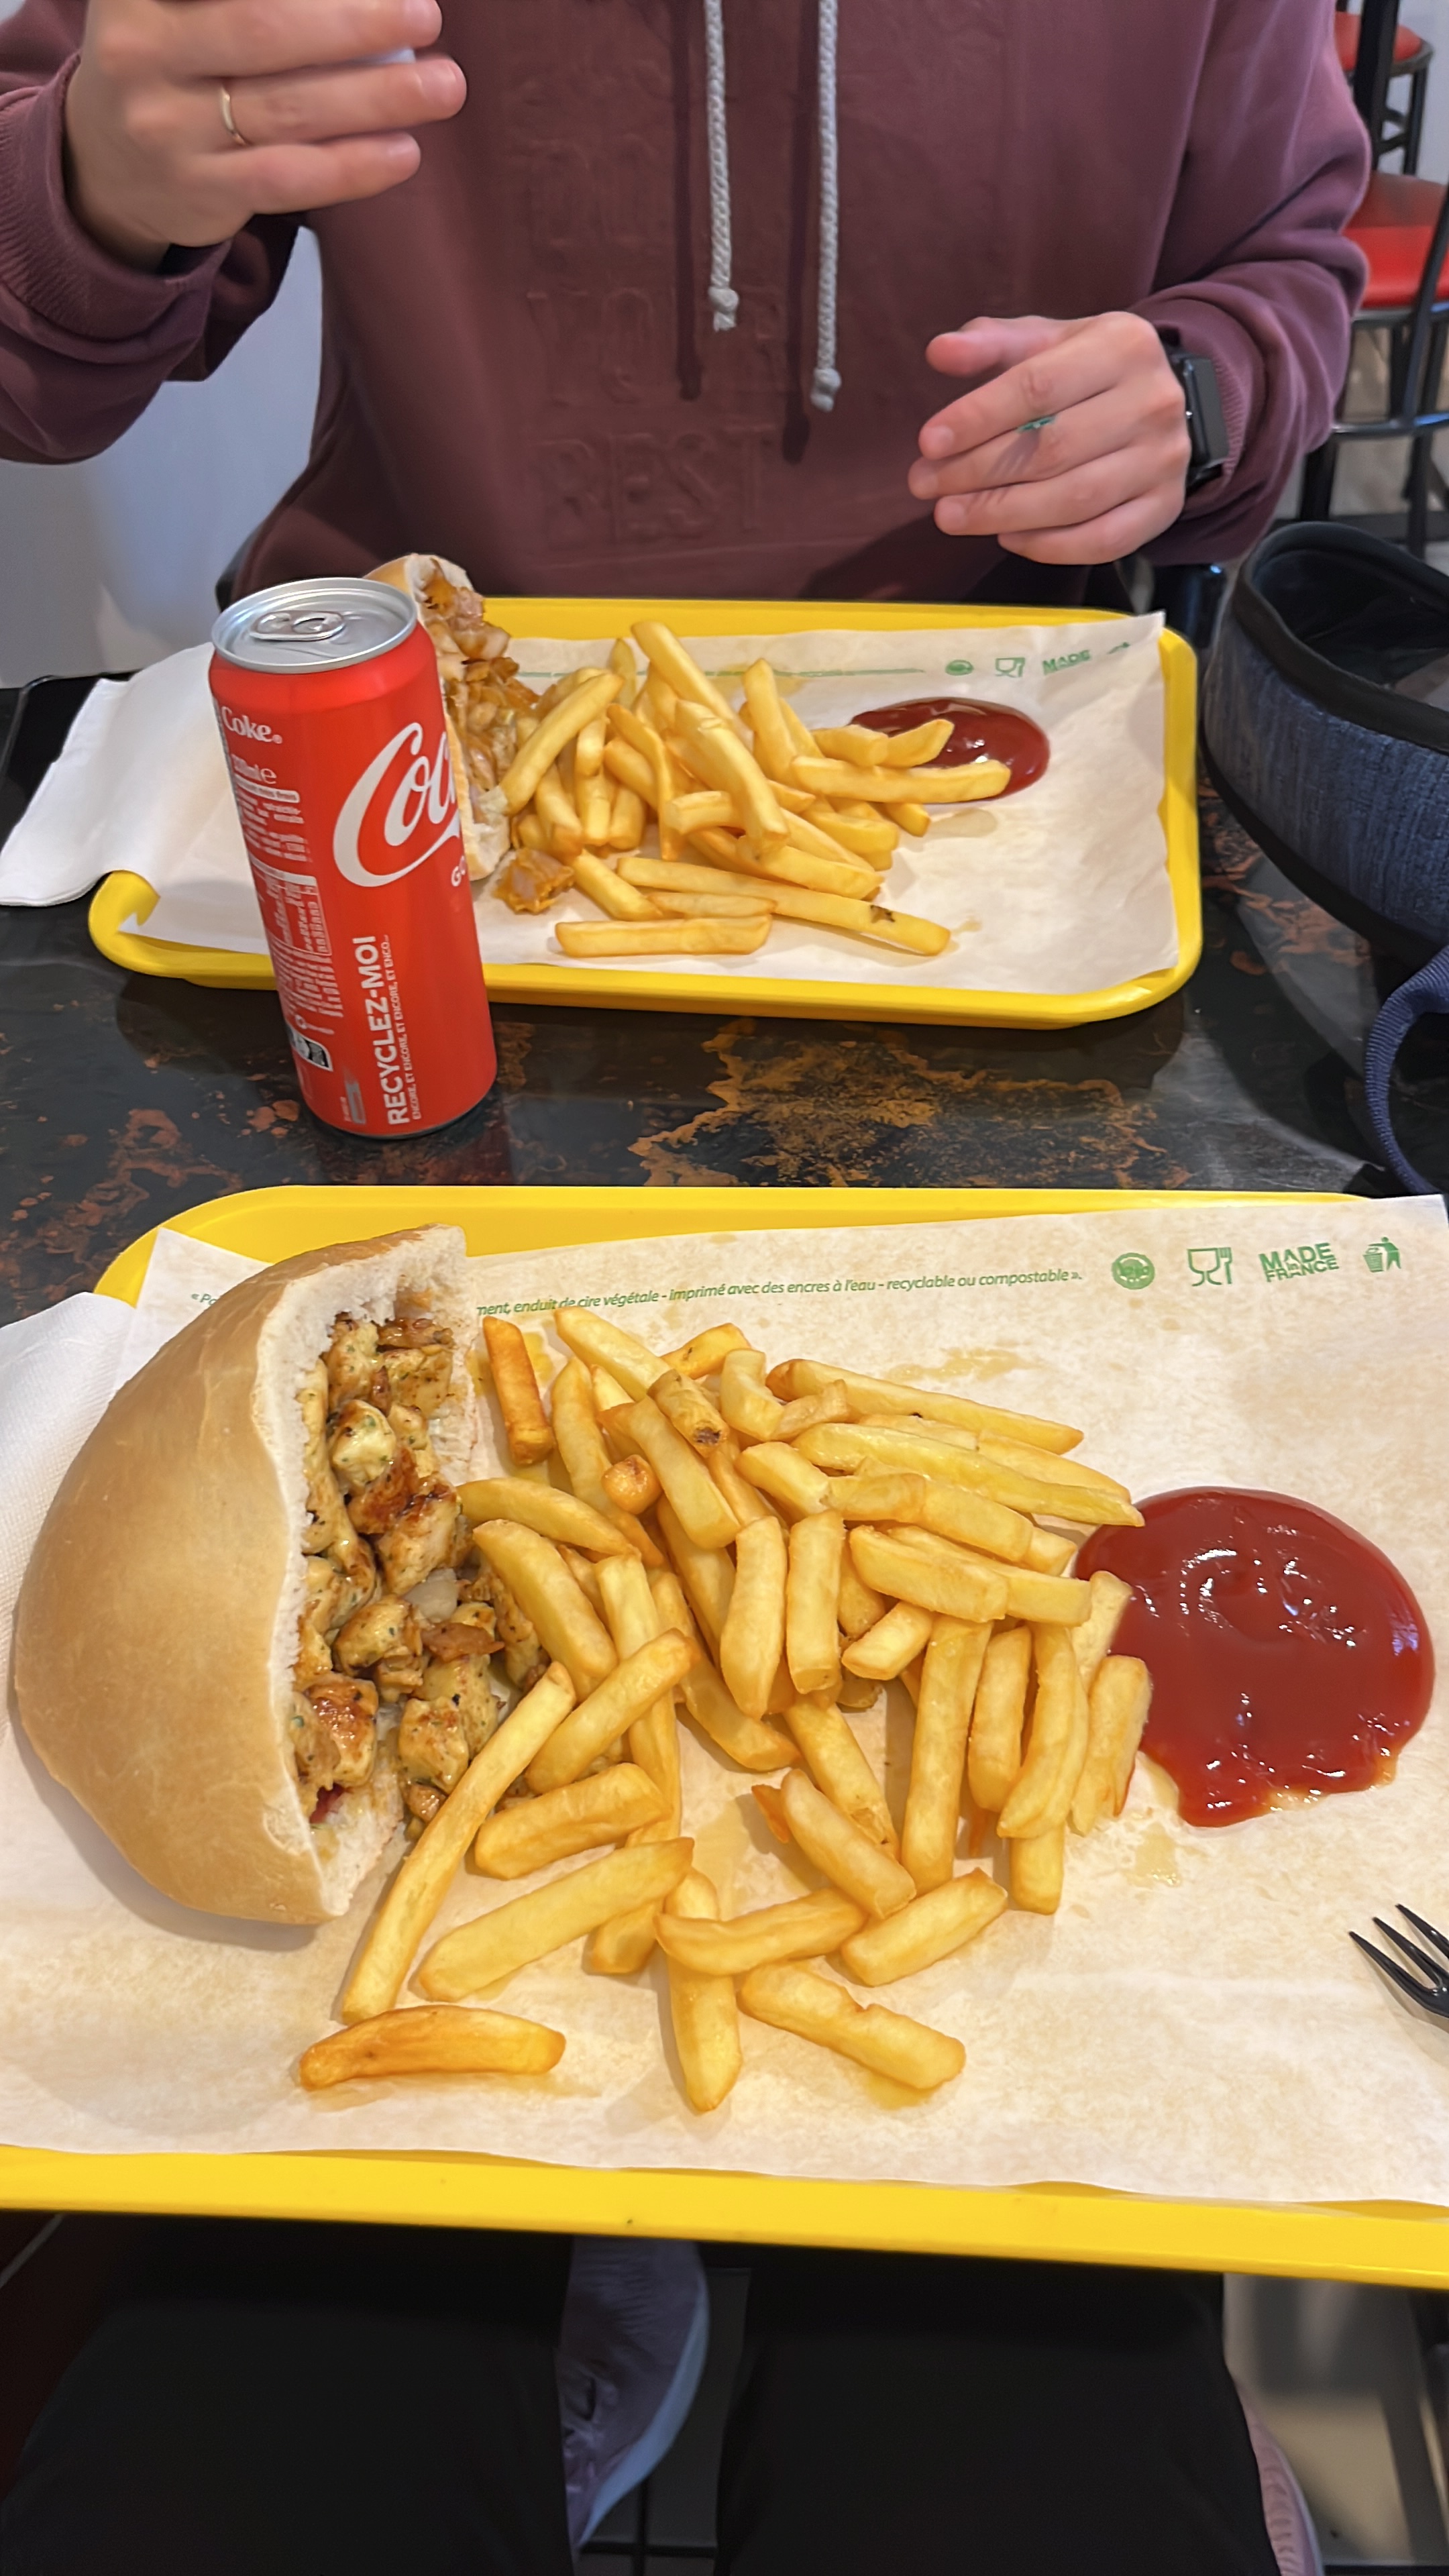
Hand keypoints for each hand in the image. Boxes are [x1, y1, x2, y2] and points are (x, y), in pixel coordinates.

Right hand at [64, 0, 464, 270]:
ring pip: (287, 108)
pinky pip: (290, 178)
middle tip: (427, 16)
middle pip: (265, 29)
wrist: (107, 163)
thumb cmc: (174, 59)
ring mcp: (166, 128)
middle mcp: (141, 50)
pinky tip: (404, 152)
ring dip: (376, 97)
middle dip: (355, 23)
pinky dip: (353, 166)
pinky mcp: (199, 192)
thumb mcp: (185, 5)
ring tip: (443, 86)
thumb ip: (255, 0)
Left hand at [908, 312, 1193, 563]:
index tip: (928, 442)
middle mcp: (1152, 401)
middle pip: (1051, 449)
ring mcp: (1164, 460)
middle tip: (926, 484)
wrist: (1160, 402)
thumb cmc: (1086, 372)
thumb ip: (993, 343)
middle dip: (977, 472)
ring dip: (1001, 514)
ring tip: (950, 515)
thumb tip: (940, 351)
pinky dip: (1047, 546)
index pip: (1037, 387)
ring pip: (1073, 500)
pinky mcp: (1165, 507)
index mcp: (1122, 345)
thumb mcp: (1046, 342)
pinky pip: (1100, 540)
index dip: (977, 418)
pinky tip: (1005, 537)